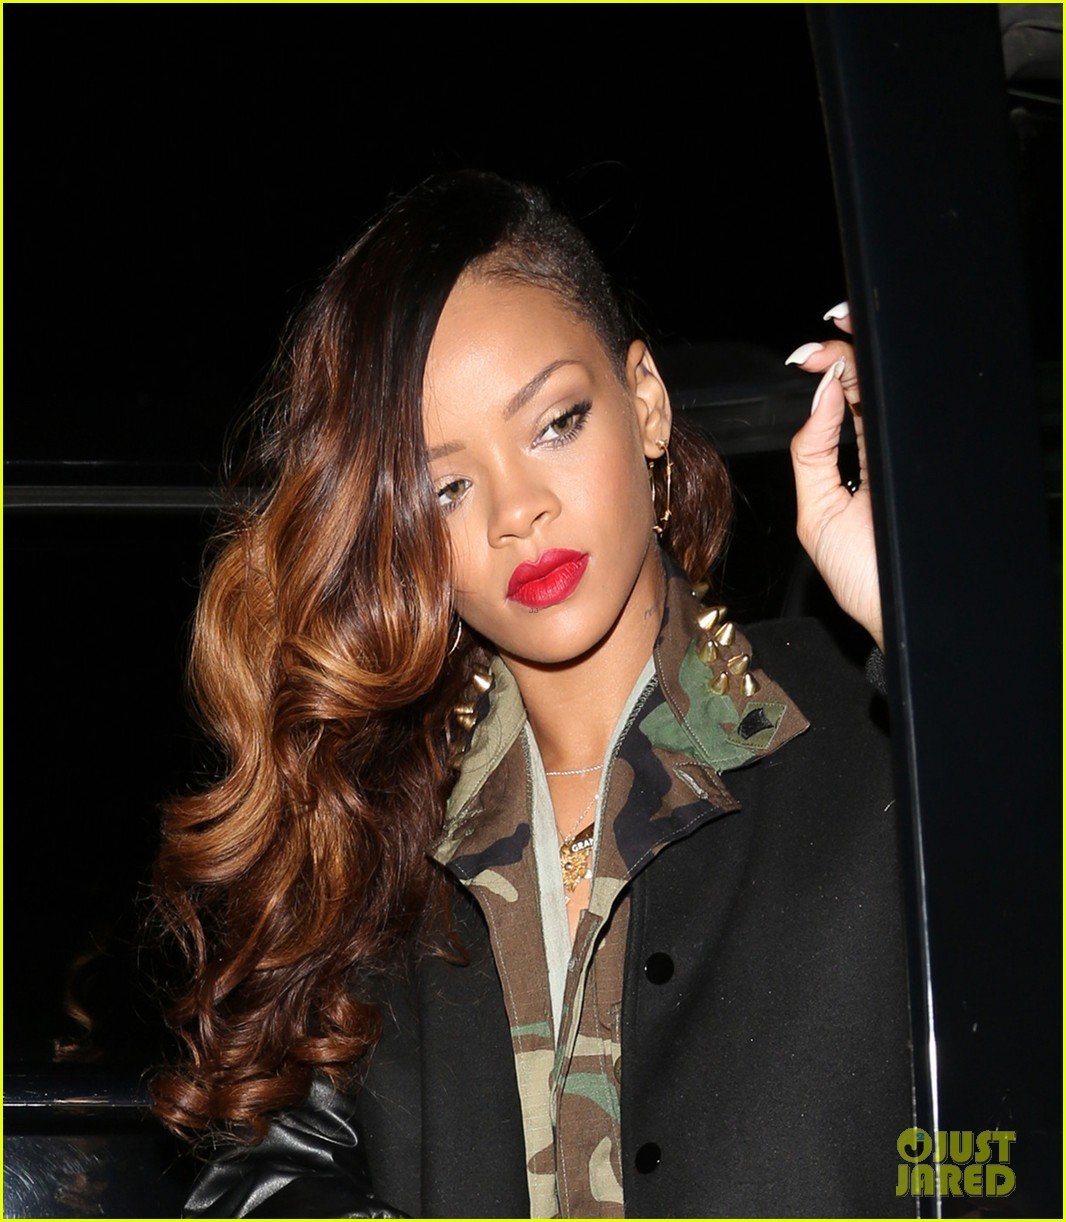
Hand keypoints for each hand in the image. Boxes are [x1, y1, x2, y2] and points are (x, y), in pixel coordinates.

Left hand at [786, 302, 883, 653]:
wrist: (900, 614)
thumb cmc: (861, 576)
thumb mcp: (816, 512)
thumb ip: (812, 454)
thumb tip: (819, 392)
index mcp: (862, 457)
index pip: (848, 396)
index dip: (832, 365)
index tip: (807, 353)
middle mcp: (891, 450)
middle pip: (872, 383)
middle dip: (848, 348)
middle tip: (825, 338)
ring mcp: (912, 456)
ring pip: (895, 393)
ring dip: (866, 361)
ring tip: (839, 351)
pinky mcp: (933, 466)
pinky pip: (916, 420)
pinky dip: (889, 397)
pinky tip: (862, 387)